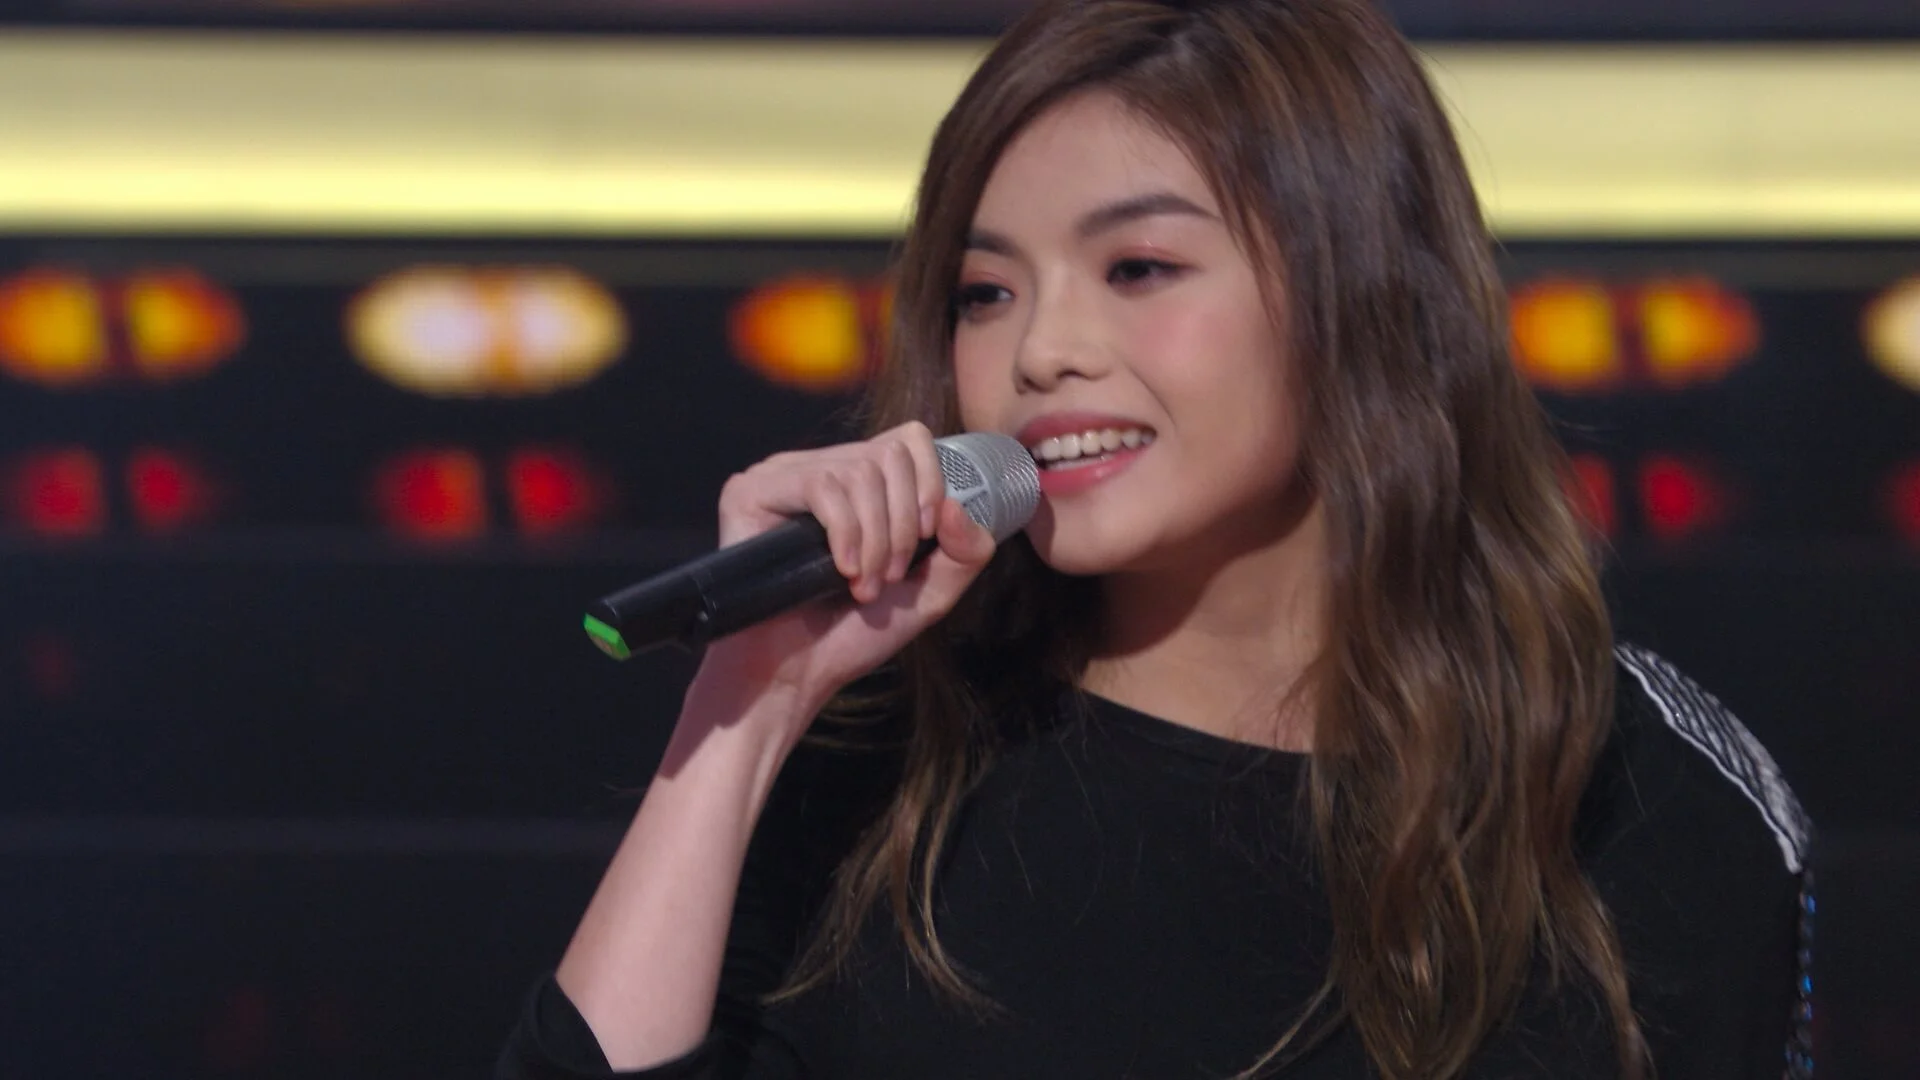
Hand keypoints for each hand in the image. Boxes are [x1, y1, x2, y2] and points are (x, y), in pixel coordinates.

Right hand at [685, 422, 998, 737]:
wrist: (794, 676)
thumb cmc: (851, 637)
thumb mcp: (928, 594)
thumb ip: (965, 552)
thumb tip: (955, 504)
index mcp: (858, 483)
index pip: (909, 440)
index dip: (929, 484)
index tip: (925, 539)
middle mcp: (819, 469)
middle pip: (889, 455)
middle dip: (901, 524)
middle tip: (886, 577)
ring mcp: (782, 476)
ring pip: (858, 472)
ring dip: (873, 539)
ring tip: (860, 586)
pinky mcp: (751, 491)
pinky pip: (821, 486)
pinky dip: (845, 533)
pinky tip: (839, 570)